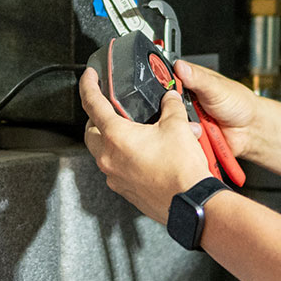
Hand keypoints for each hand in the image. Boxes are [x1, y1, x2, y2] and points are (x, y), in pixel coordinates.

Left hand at [80, 68, 210, 222]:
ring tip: (132, 132)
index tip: (88, 77)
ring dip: (110, 140)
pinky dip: (123, 158)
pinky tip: (142, 154)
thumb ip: (170, 106)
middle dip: (97, 117)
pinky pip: (115, 169)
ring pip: (102, 152)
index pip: (92, 103)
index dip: (88, 85)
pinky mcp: (125, 190)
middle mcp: (109, 158)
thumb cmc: (181, 170)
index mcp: (116, 136)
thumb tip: (170, 99)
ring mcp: (115, 177)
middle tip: (110, 109)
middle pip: (91, 131)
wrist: (192, 203)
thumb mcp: (177, 126)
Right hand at [173, 60, 258, 161]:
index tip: (167, 90)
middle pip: (168, 103)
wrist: (250, 130)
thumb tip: (179, 65)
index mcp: (192, 82)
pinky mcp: (191, 134)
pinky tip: (198, 134)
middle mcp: (188, 100)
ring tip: (199, 123)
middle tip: (190, 109)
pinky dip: (188, 137)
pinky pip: (181, 137)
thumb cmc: (240, 103)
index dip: (165, 84)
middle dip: (176, 109)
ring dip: (185, 124)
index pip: (169, 79)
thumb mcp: (217, 87)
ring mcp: (189, 117)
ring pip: (173, 121)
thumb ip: (198, 77)